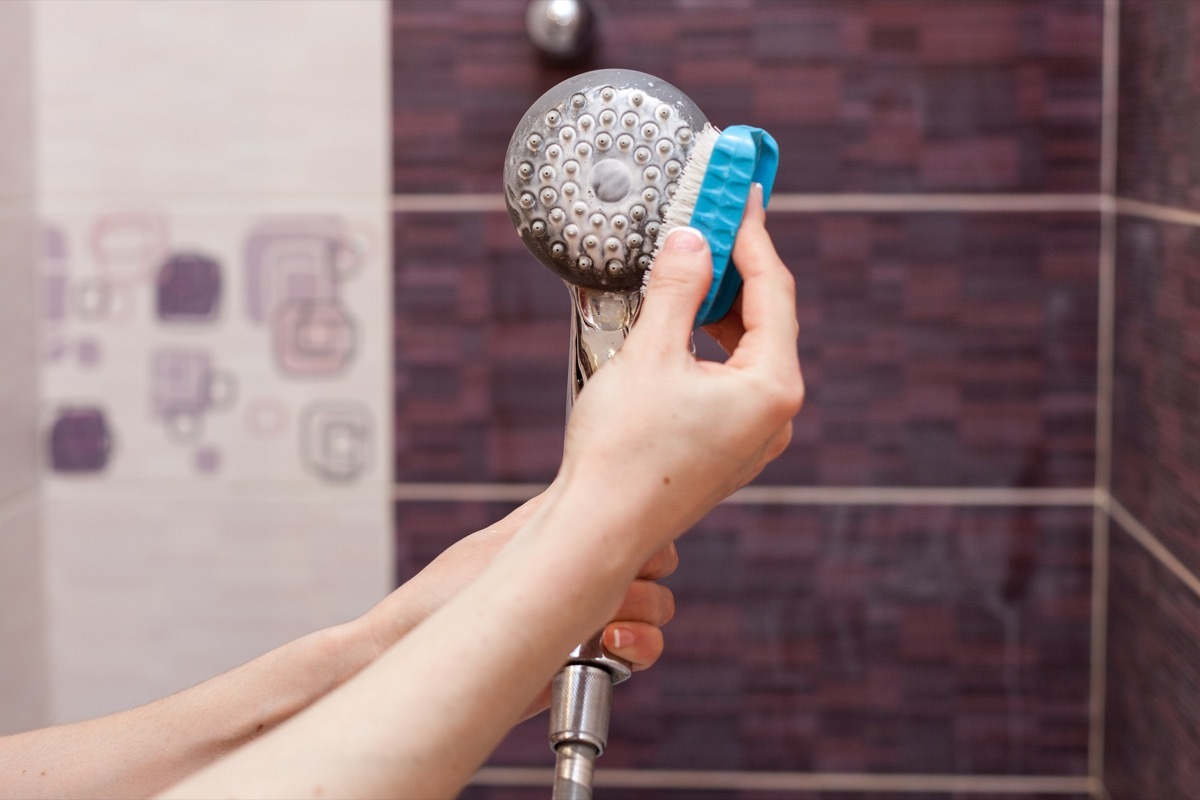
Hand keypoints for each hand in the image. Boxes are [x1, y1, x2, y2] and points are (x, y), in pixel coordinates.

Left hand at [356, 495, 676, 714]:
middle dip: (647, 571)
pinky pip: (641, 652)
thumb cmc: (444, 594)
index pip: (634, 516)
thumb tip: (597, 467)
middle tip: (615, 582)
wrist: (413, 653)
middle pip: (656, 560)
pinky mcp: (590, 660)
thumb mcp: (505, 540)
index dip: (643, 524)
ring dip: (644, 612)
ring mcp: (591, 615)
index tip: (628, 537)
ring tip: (605, 624)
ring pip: (656, 606)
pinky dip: (641, 646)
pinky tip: (612, 646)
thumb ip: (552, 513)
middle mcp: (586, 571)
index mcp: (568, 533)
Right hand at [560, 184, 802, 562]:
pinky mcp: (726, 450)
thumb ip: (677, 289)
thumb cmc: (624, 451)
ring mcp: (752, 438)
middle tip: (713, 220)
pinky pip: (730, 380)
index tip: (740, 194)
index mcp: (772, 388)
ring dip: (721, 306)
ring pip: (747, 351)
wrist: (597, 531)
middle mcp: (774, 416)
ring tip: (692, 265)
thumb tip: (692, 240)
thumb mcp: (650, 354)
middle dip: (738, 268)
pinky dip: (710, 345)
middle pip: (767, 320)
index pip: (773, 291)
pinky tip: (681, 326)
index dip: (753, 235)